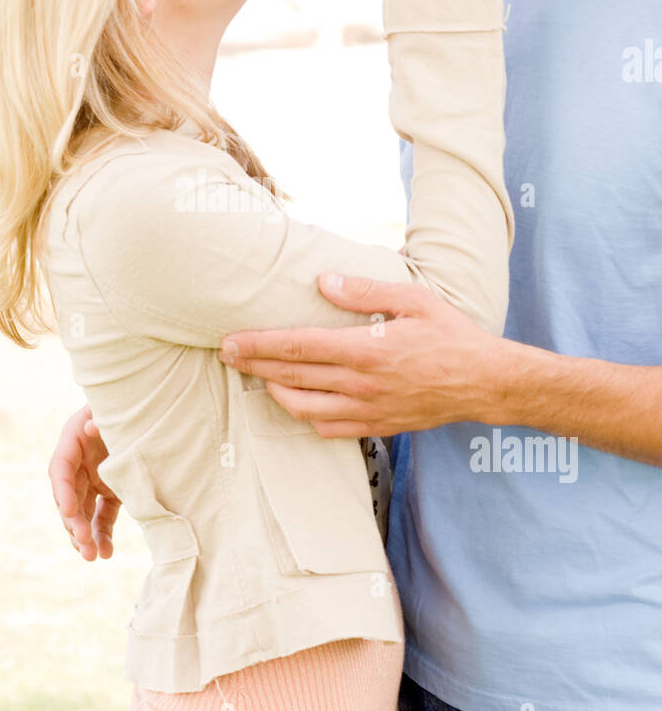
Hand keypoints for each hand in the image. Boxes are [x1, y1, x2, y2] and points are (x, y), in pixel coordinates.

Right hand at [47, 405, 119, 559]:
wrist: (147, 405)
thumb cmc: (129, 402)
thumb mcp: (115, 407)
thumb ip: (103, 418)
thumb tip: (92, 427)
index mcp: (74, 438)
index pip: (61, 468)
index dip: (63, 491)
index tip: (69, 511)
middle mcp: (79, 461)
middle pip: (69, 496)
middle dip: (74, 521)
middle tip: (82, 542)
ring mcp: (94, 478)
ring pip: (83, 512)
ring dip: (85, 535)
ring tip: (92, 556)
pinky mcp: (110, 490)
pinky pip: (102, 516)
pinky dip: (103, 534)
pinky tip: (106, 553)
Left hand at [217, 276, 503, 436]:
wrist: (485, 382)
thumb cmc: (451, 335)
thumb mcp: (415, 299)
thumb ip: (366, 291)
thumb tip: (325, 281)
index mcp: (365, 350)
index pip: (297, 347)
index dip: (258, 345)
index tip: (230, 341)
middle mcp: (360, 384)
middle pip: (290, 376)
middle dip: (252, 366)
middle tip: (226, 354)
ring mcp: (367, 409)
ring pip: (302, 409)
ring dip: (274, 392)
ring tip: (260, 376)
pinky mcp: (377, 426)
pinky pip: (328, 429)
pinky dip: (305, 417)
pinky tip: (298, 402)